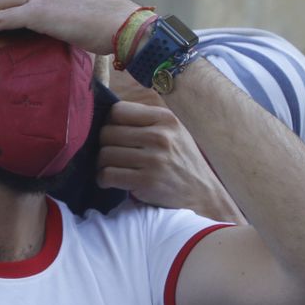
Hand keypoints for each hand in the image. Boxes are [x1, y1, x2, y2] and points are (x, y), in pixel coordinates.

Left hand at [98, 101, 244, 220]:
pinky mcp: (147, 181)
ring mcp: (154, 159)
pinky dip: (103, 179)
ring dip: (102, 165)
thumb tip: (107, 114)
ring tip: (111, 168)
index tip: (114, 134)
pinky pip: (108, 175)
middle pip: (107, 133)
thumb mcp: (173, 132)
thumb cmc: (181, 161)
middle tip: (111, 155)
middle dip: (103, 145)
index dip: (109, 123)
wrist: (202, 194)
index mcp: (165, 118)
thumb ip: (146, 120)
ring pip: (105, 154)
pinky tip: (110, 181)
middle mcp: (160, 136)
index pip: (118, 111)